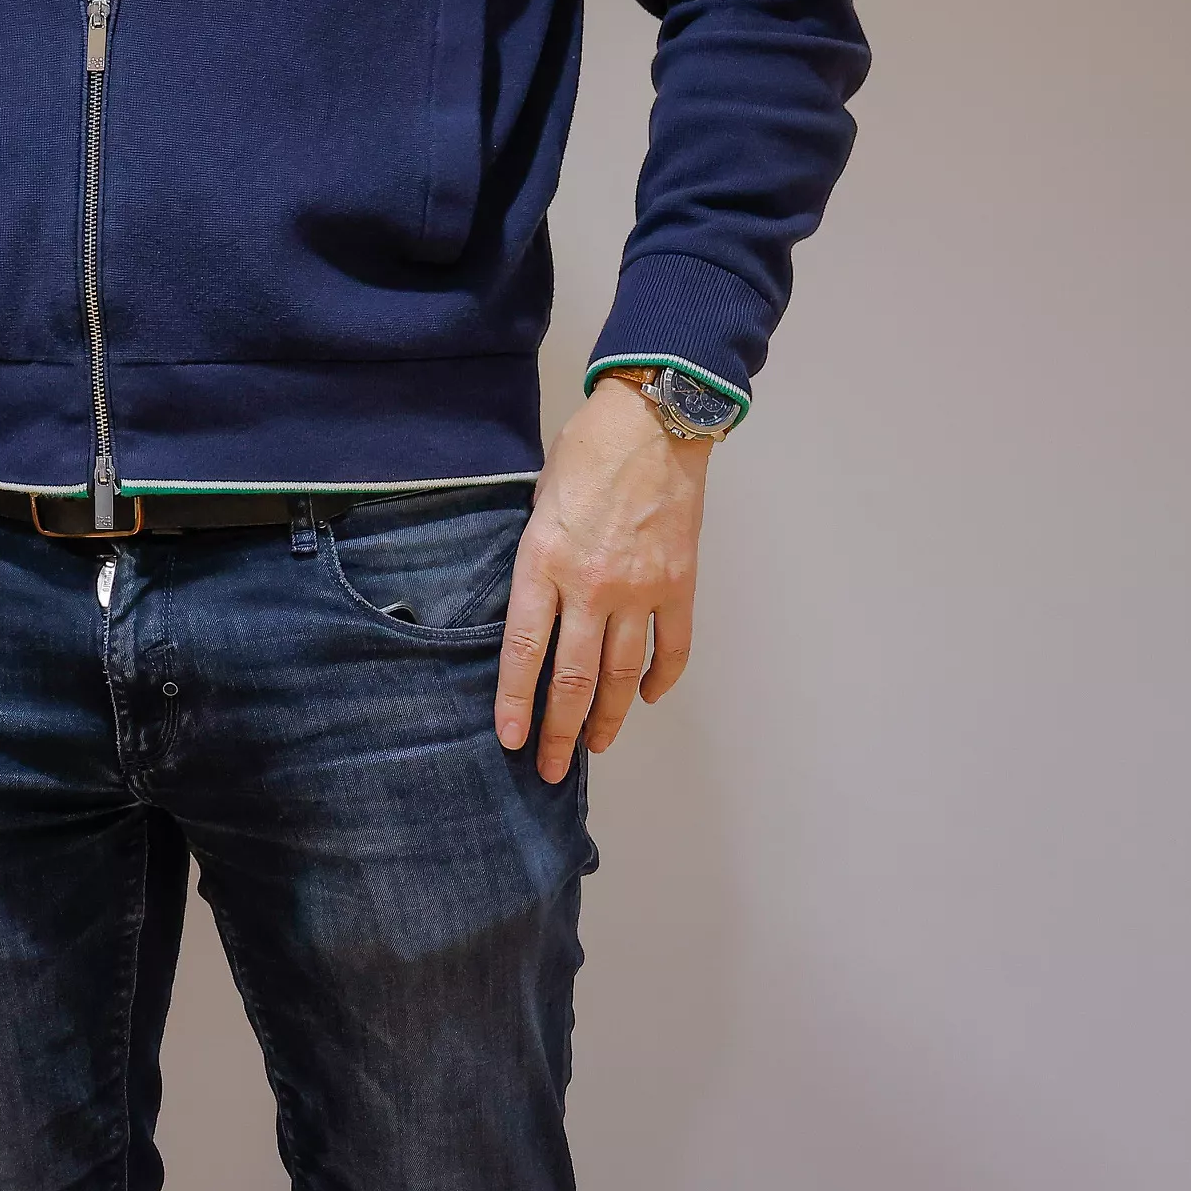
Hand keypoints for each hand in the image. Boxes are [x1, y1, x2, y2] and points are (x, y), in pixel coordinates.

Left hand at [495, 379, 710, 780]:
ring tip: (593, 747)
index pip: (523, 651)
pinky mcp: (680, 585)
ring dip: (606, 717)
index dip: (515, 702)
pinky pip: (671, 648)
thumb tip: (535, 609)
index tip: (510, 740)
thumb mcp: (536, 505)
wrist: (653, 422)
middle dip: (559, 730)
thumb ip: (536, 562)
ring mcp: (640, 589)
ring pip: (621, 675)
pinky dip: (659, 679)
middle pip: (572, 678)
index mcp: (543, 563)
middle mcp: (591, 586)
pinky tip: (643, 697)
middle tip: (549, 768)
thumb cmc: (585, 454)